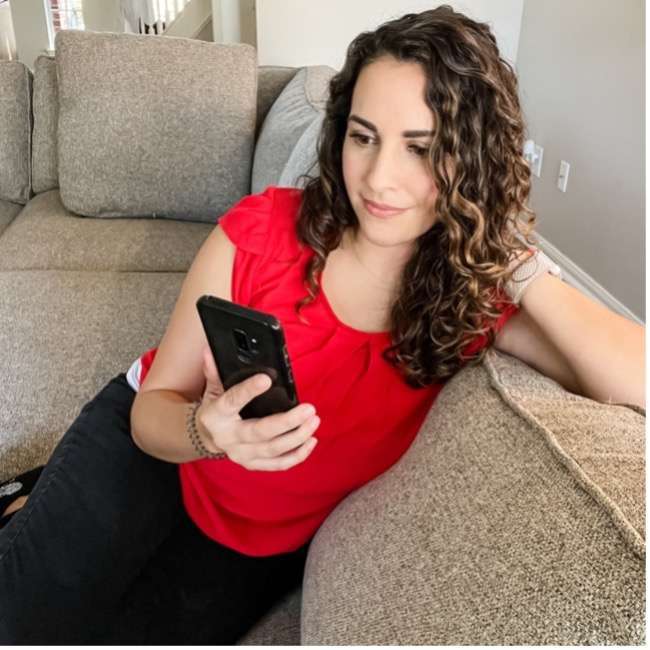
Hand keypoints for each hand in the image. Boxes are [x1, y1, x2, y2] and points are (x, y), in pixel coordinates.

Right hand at [196, 346, 319, 470]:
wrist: (209, 437)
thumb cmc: (217, 409)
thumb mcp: (213, 389)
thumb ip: (214, 371)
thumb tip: (210, 350)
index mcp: (216, 415)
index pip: (232, 401)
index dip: (248, 391)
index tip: (266, 379)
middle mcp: (228, 438)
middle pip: (260, 432)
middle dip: (287, 422)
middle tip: (309, 409)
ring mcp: (241, 454)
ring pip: (273, 450)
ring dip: (297, 437)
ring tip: (314, 421)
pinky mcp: (253, 464)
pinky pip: (278, 464)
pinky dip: (297, 455)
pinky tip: (311, 441)